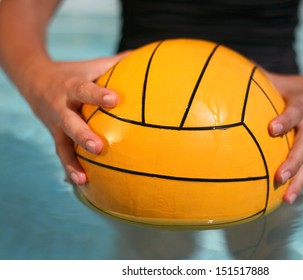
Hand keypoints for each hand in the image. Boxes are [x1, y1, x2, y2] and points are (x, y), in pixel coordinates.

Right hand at [22, 53, 127, 184]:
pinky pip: (62, 154)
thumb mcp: (90, 66)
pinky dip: (70, 168)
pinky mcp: (56, 136)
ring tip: (83, 177)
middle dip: (83, 135)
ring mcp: (56, 125)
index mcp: (70, 86)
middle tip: (98, 147)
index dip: (97, 95)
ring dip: (72, 161)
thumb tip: (143, 56)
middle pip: (70, 122)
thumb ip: (114, 63)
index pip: (83, 89)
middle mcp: (60, 107)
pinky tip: (82, 183)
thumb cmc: (73, 73)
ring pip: (63, 144)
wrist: (33, 79)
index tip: (114, 100)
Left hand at [266, 72, 302, 203]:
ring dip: (298, 181)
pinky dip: (300, 184)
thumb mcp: (287, 81)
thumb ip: (264, 79)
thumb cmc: (302, 88)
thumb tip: (235, 72)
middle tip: (280, 176)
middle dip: (293, 161)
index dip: (286, 120)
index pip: (295, 112)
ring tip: (286, 198)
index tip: (272, 129)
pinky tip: (287, 199)